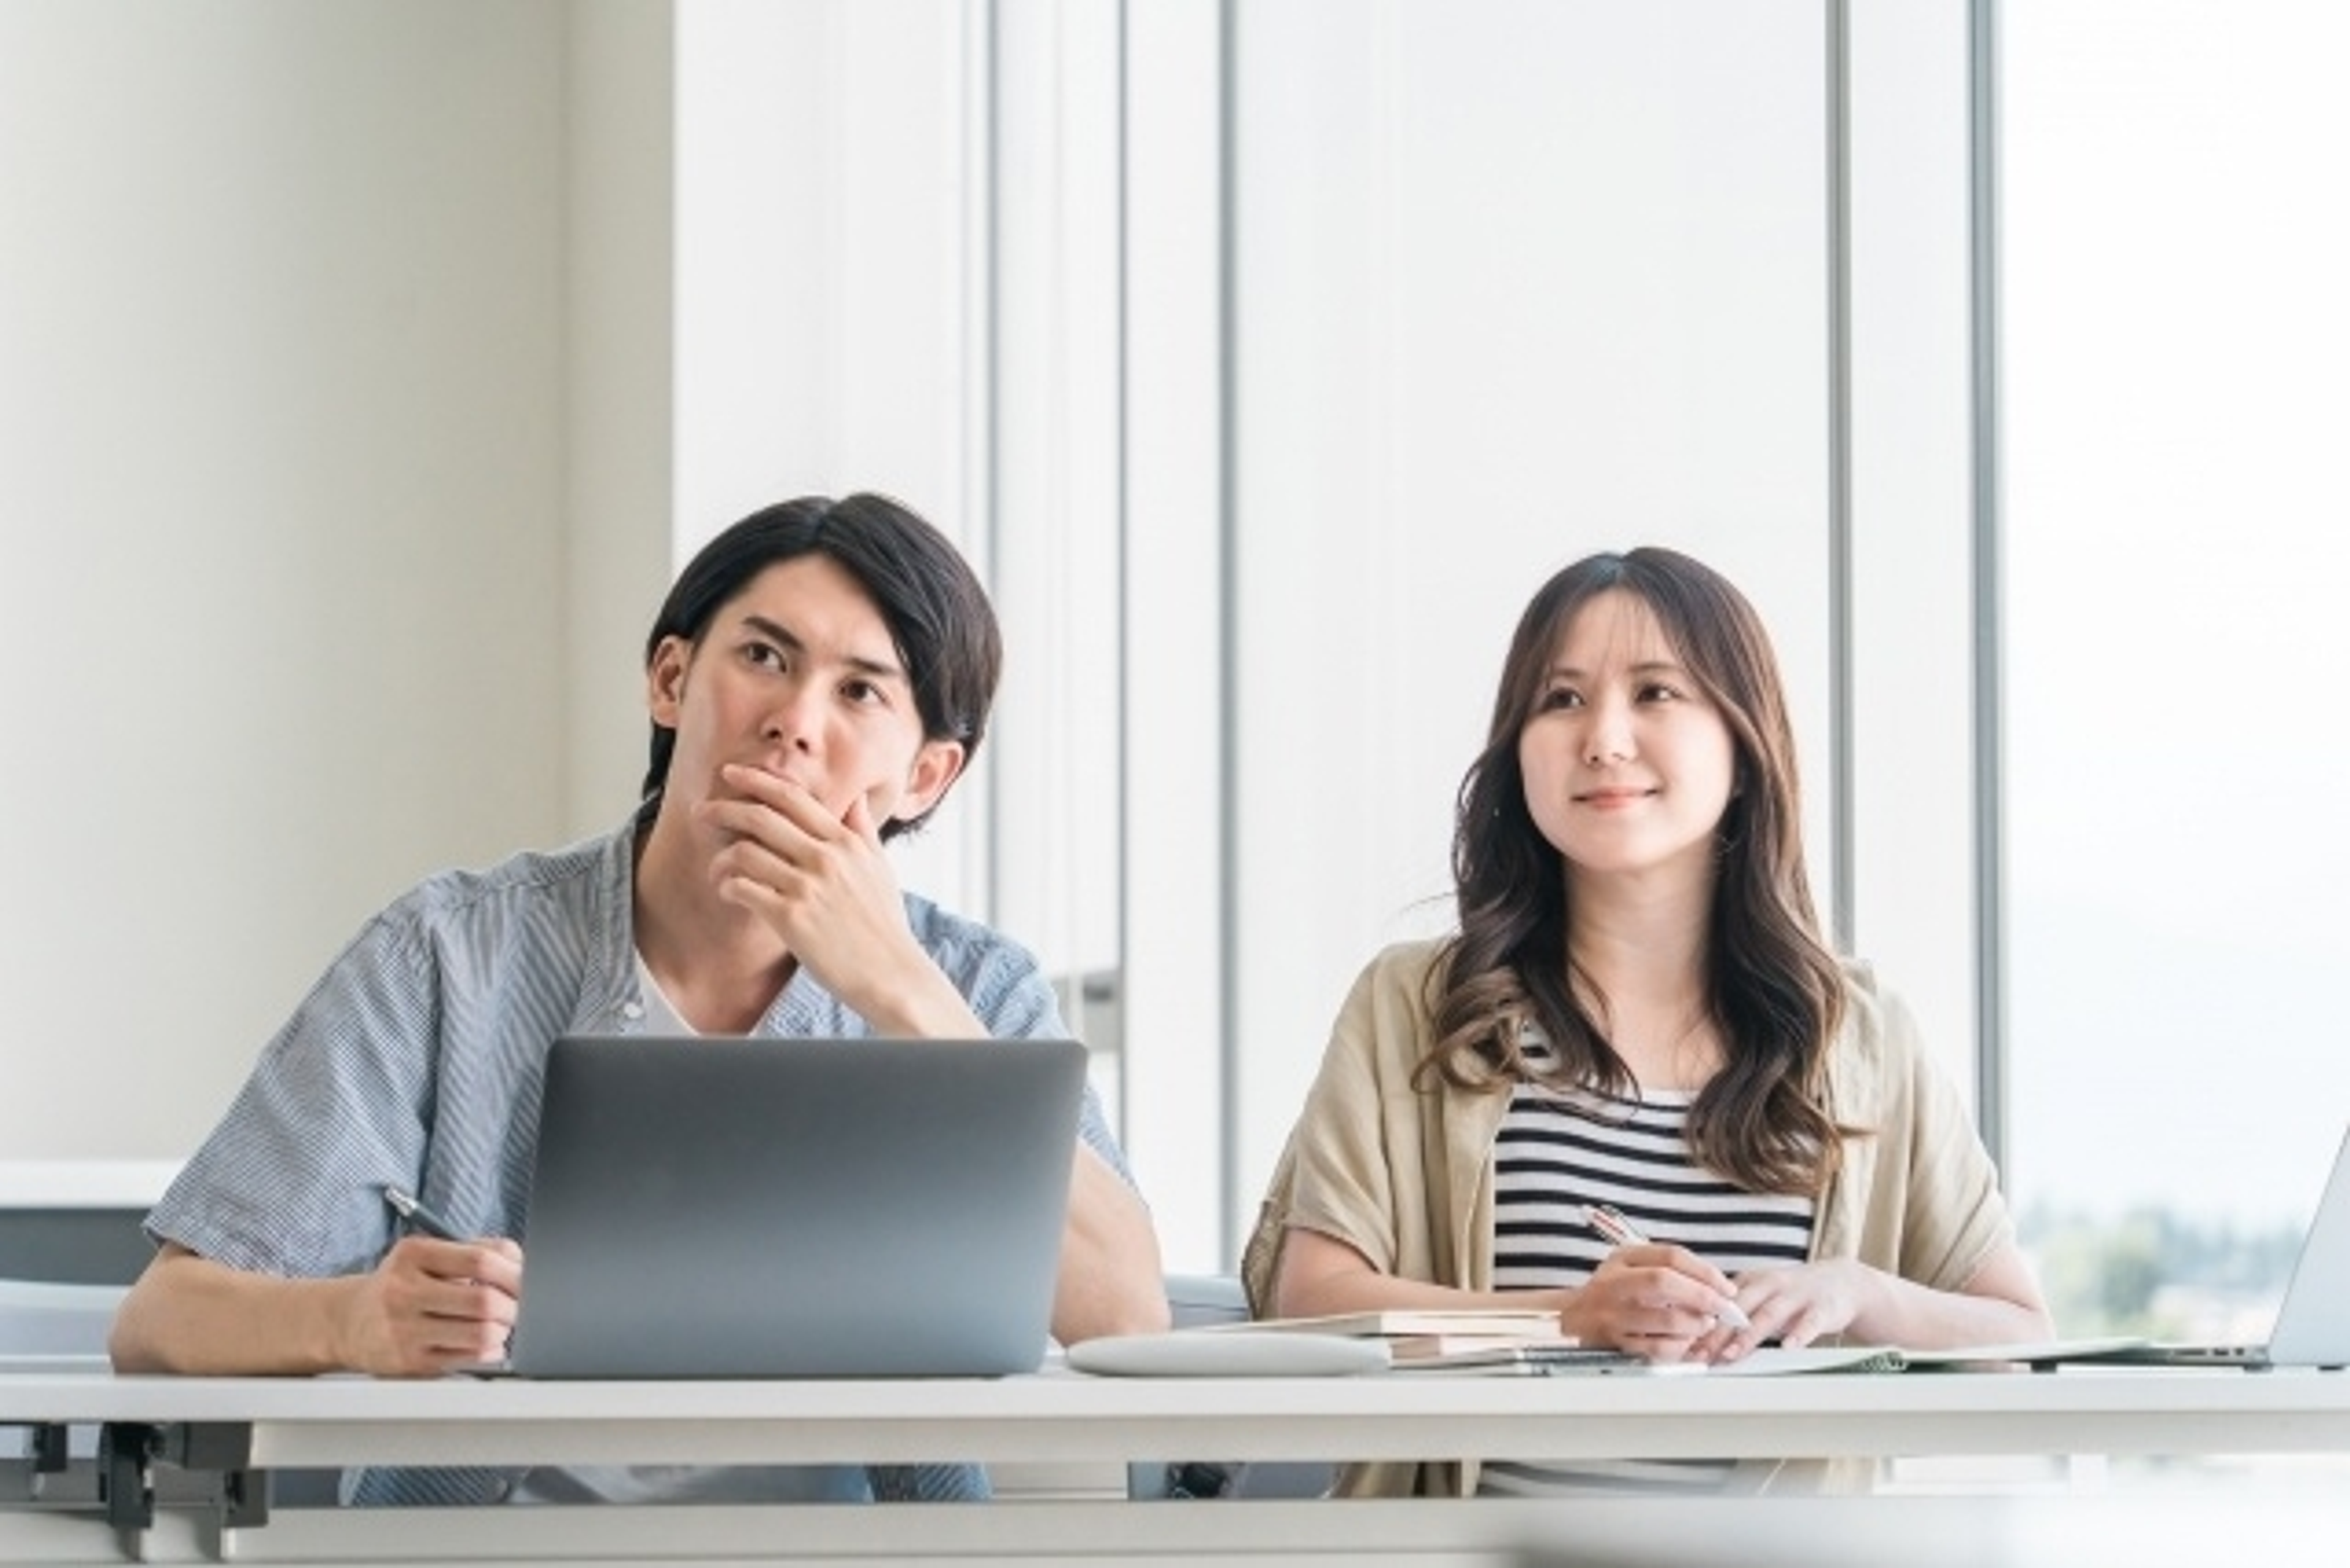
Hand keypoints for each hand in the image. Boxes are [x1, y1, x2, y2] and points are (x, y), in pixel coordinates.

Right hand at [339, 1235, 523, 1376]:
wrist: (347, 1321)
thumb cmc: (401, 1284)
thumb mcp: (428, 1254)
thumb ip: (477, 1249)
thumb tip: (523, 1263)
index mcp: (413, 1254)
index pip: (481, 1260)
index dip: (515, 1272)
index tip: (528, 1281)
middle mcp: (404, 1291)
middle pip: (484, 1300)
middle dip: (514, 1306)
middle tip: (518, 1307)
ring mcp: (404, 1329)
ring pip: (480, 1333)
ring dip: (503, 1330)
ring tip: (501, 1325)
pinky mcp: (408, 1362)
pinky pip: (467, 1359)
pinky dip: (489, 1351)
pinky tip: (486, 1343)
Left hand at [696, 766, 915, 975]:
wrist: (891, 974)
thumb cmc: (885, 924)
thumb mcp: (881, 868)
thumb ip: (863, 830)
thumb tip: (857, 797)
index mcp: (846, 842)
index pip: (793, 798)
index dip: (756, 780)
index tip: (731, 773)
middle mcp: (825, 858)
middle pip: (761, 818)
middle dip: (723, 808)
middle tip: (701, 811)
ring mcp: (807, 888)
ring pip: (745, 853)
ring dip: (721, 858)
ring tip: (716, 868)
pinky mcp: (791, 919)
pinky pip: (743, 889)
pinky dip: (727, 886)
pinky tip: (727, 891)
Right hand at [1565, 1242, 1747, 1361]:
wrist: (1572, 1318)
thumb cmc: (1612, 1291)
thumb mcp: (1631, 1266)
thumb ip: (1667, 1268)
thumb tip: (1714, 1285)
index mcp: (1623, 1258)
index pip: (1670, 1256)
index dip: (1704, 1271)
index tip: (1726, 1287)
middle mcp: (1614, 1283)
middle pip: (1664, 1282)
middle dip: (1702, 1296)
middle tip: (1724, 1308)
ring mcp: (1613, 1314)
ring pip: (1664, 1320)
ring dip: (1694, 1324)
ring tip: (1706, 1324)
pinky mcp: (1615, 1342)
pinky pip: (1656, 1349)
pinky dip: (1679, 1347)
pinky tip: (1686, 1342)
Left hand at [1703, 1258, 1880, 1358]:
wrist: (1841, 1283)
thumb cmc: (1792, 1296)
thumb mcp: (1759, 1296)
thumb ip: (1733, 1316)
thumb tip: (1695, 1342)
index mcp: (1749, 1281)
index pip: (1718, 1301)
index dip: (1698, 1322)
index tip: (1682, 1345)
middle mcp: (1770, 1284)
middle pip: (1738, 1308)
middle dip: (1716, 1331)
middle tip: (1699, 1354)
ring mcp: (1796, 1295)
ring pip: (1769, 1314)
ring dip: (1748, 1336)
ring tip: (1731, 1354)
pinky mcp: (1823, 1307)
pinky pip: (1809, 1322)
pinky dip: (1798, 1335)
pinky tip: (1787, 1348)